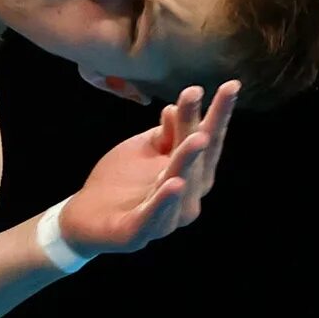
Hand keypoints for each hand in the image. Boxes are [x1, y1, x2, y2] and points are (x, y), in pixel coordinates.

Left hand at [63, 82, 236, 256]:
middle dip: (197, 126)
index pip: (209, 139)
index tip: (231, 84)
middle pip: (196, 159)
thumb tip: (176, 107)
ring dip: (188, 160)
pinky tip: (174, 183)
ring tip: (197, 137)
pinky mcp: (139, 233)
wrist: (86, 215)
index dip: (219, 113)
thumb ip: (165, 134)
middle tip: (195, 94)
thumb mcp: (145, 149)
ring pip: (181, 186)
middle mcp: (188, 197)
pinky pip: (154, 217)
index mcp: (192, 174)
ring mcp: (167, 218)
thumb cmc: (123, 180)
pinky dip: (164, 202)